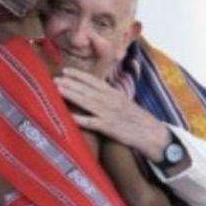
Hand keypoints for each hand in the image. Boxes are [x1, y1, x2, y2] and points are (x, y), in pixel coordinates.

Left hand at [54, 68, 172, 161]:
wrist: (151, 134)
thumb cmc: (137, 119)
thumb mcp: (125, 103)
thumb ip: (111, 97)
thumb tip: (95, 92)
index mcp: (114, 93)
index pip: (94, 81)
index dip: (79, 75)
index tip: (66, 71)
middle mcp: (110, 101)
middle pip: (86, 90)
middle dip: (70, 83)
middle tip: (53, 79)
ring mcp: (108, 114)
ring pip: (86, 102)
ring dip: (71, 94)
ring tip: (57, 89)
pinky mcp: (108, 128)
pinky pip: (90, 122)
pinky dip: (78, 118)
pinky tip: (67, 115)